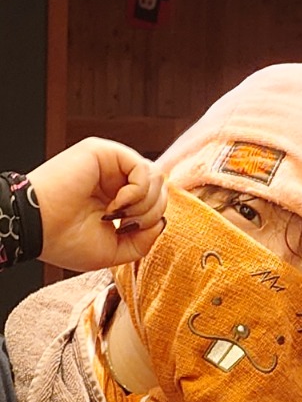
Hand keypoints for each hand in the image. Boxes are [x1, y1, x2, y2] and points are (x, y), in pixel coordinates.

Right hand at [27, 137, 166, 271]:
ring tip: (118, 214)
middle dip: (151, 213)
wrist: (38, 230)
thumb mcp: (116, 249)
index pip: (156, 199)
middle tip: (124, 224)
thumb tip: (163, 222)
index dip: (153, 219)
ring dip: (145, 204)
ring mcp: (110, 163)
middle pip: (160, 188)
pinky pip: (143, 168)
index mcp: (117, 196)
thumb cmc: (67, 242)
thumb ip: (145, 239)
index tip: (127, 231)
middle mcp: (115, 177)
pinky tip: (117, 203)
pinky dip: (138, 191)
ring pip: (156, 178)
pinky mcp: (103, 152)